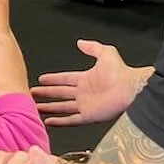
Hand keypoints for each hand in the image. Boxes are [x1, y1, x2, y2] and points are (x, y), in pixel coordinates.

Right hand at [31, 41, 149, 125]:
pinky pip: (71, 120)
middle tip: (32, 94)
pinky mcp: (88, 116)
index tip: (41, 79)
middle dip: (46, 94)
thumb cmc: (121, 72)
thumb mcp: (105, 53)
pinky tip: (48, 121)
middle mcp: (83, 93)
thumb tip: (80, 42)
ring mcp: (85, 105)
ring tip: (35, 107)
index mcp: (86, 78)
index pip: (64, 79)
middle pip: (60, 93)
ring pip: (62, 107)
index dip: (53, 79)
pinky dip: (59, 122)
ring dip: (49, 107)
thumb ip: (92, 47)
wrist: (131, 89)